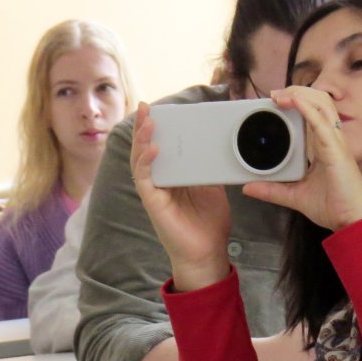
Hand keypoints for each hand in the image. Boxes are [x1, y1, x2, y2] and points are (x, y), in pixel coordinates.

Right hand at [130, 102, 231, 290]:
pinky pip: (145, 179)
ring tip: (147, 122)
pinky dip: (147, 162)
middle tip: (146, 107)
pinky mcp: (153, 203)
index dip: (156, 130)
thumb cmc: (209, 224)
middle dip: (144, 127)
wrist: (208, 253)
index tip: (158, 110)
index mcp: (173, 177)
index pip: (160, 147)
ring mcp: (154, 192)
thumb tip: (220, 149)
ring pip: (140, 160)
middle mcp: (160, 182)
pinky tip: (154, 149)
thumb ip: (211, 170)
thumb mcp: (214, 189)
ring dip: (142, 140)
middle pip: (145, 150)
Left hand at [241, 86, 361, 230]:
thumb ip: (272, 190)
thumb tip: (248, 187)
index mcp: (325, 146)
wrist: (353, 221)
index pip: (313, 113)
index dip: (297, 102)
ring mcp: (336, 142)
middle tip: (273, 95)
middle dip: (297, 91)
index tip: (275, 102)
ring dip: (300, 94)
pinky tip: (293, 101)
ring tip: (279, 95)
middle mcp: (332, 139)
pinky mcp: (336, 150)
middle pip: (319, 101)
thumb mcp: (295, 196)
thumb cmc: (335, 207)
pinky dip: (306, 108)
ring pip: (322, 104)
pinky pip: (321, 122)